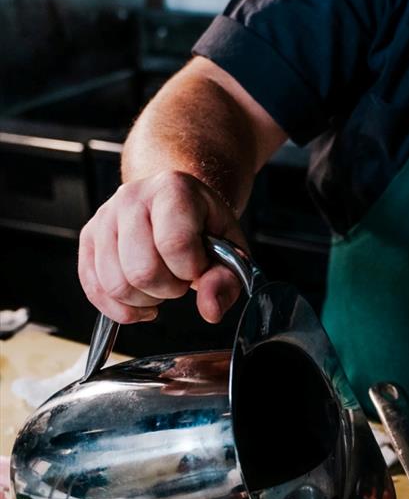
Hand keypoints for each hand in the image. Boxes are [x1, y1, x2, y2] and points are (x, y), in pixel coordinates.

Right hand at [78, 171, 247, 324]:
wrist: (176, 203)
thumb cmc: (203, 225)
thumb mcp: (230, 248)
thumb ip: (226, 280)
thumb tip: (210, 309)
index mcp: (172, 189)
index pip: (174, 244)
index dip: (191, 269)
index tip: (198, 266)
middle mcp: (132, 198)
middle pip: (141, 270)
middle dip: (168, 289)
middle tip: (180, 277)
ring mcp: (105, 217)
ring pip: (115, 285)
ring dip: (145, 299)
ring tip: (161, 282)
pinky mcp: (88, 238)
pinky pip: (95, 289)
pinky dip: (121, 308)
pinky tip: (142, 301)